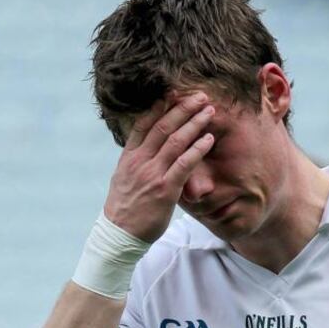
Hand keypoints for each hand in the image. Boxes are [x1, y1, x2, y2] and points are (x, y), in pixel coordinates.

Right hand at [103, 92, 215, 242]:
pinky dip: (198, 149)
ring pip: (175, 141)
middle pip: (162, 126)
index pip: (144, 124)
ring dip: (194, 123)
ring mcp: (152, 174)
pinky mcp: (165, 189)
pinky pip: (184, 164)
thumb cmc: (125, 209)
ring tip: (208, 110)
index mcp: (129, 157)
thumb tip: (145, 147)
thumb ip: (135, 161)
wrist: (120, 234)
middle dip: (182, 108)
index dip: (160, 106)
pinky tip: (208, 139)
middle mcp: (139, 161)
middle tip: (199, 96)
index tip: (173, 93)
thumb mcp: (123, 178)